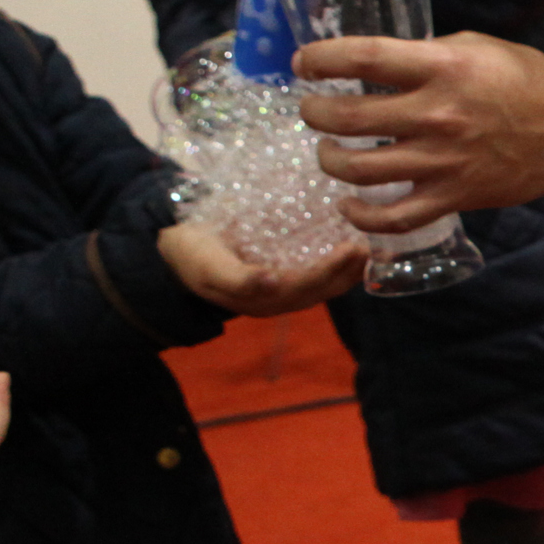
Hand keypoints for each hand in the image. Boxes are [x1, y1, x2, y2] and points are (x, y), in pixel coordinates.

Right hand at [157, 222, 366, 315]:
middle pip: (321, 289)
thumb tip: (271, 282)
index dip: (329, 271)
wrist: (175, 254)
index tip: (349, 249)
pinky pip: (316, 271)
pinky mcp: (282, 273)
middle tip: (368, 243)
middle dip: (347, 270)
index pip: (305, 287)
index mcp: (263, 300)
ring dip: (348, 268)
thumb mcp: (210, 269)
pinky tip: (352, 245)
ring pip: (323, 284)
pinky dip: (337, 261)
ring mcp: (282, 289)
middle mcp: (278, 299)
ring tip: (369, 245)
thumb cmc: (194, 257)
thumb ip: (239, 280)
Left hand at [298, 33, 543, 230]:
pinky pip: (393, 218)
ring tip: (328, 151)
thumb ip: (426, 55)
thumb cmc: (528, 81)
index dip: (321, 59)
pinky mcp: (454, 196)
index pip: (363, 58)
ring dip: (329, 159)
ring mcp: (444, 161)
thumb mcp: (475, 46)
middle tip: (312, 109)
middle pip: (349, 118)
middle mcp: (438, 114)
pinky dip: (361, 216)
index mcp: (442, 67)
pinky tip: (349, 203)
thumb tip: (380, 65)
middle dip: (315, 112)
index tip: (303, 62)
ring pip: (359, 170)